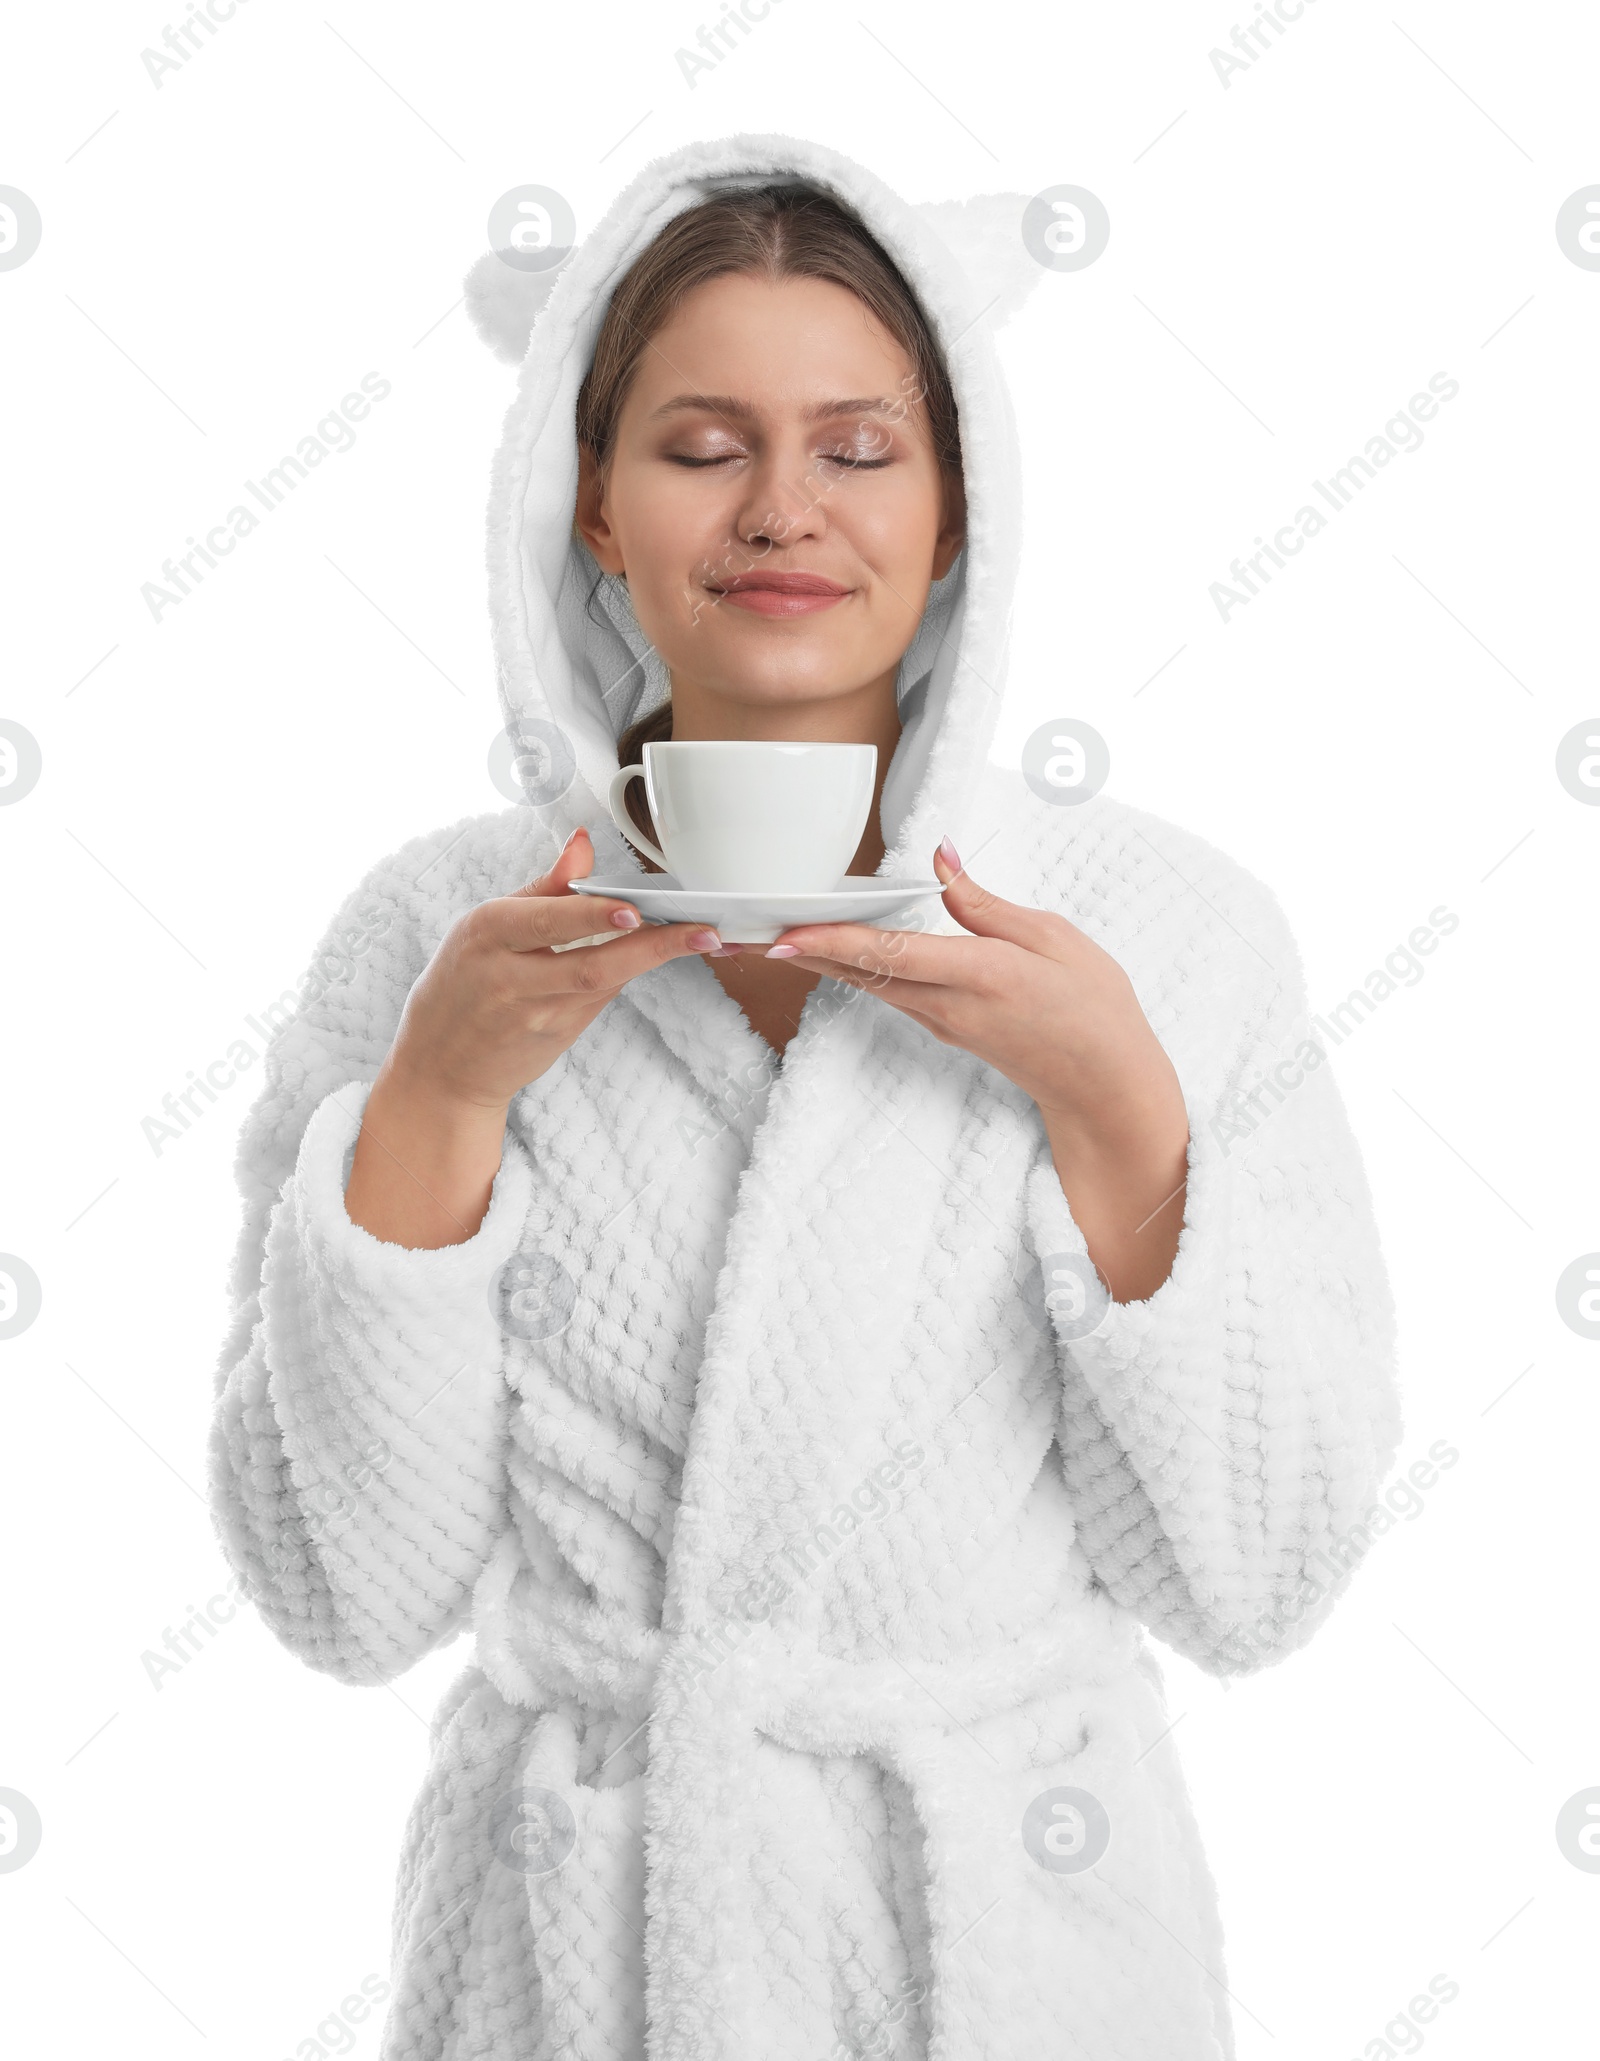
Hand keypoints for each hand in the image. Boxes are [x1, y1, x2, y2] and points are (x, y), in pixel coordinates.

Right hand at [382, 825, 723, 1114]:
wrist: (441, 1068)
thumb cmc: (460, 986)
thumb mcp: (485, 927)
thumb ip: (543, 888)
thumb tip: (583, 844)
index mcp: (487, 935)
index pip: (547, 921)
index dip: (591, 916)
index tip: (633, 908)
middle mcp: (510, 978)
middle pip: (589, 964)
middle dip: (652, 947)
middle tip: (701, 932)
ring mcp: (537, 1016)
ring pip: (604, 984)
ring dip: (655, 960)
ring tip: (702, 938)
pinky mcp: (559, 1037)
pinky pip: (602, 998)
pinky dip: (632, 973)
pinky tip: (663, 953)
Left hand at [765, 839, 1191, 1300]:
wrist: (1105, 1084)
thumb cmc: (1093, 1007)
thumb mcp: (1052, 938)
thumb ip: (987, 903)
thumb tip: (941, 860)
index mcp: (980, 974)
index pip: (890, 953)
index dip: (831, 942)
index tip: (782, 934)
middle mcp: (949, 1004)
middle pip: (861, 971)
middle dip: (801, 950)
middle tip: (743, 931)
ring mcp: (942, 1022)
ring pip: (868, 983)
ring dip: (819, 958)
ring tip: (769, 932)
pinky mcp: (944, 1028)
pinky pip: (888, 992)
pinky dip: (853, 968)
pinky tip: (829, 949)